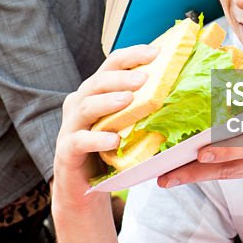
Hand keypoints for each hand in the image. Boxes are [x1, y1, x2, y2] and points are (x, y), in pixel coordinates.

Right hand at [53, 44, 156, 204]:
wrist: (81, 189)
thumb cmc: (108, 151)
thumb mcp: (124, 124)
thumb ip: (140, 106)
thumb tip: (176, 88)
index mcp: (94, 91)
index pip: (111, 64)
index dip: (132, 55)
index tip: (156, 53)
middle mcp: (78, 103)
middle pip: (97, 81)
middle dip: (121, 77)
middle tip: (144, 78)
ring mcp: (70, 126)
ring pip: (86, 107)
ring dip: (109, 101)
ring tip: (129, 100)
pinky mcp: (66, 151)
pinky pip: (80, 141)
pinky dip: (97, 139)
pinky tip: (114, 140)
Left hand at [157, 96, 242, 189]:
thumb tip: (235, 79)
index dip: (228, 148)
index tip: (202, 151)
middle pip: (234, 165)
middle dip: (199, 171)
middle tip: (168, 175)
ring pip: (231, 173)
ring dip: (197, 177)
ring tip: (166, 179)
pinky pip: (235, 173)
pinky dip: (211, 174)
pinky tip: (186, 174)